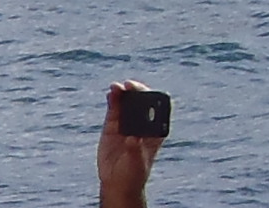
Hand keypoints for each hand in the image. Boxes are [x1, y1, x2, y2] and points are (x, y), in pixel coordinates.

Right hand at [98, 81, 165, 207]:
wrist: (116, 182)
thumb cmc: (133, 175)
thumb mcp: (136, 162)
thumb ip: (134, 149)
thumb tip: (133, 137)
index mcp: (154, 133)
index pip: (158, 110)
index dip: (153, 98)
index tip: (146, 93)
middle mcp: (141, 125)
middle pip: (141, 101)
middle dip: (137, 91)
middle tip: (129, 86)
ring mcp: (127, 123)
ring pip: (126, 102)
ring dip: (123, 92)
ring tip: (116, 87)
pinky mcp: (113, 125)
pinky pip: (113, 108)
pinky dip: (112, 99)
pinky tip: (110, 93)